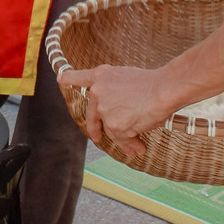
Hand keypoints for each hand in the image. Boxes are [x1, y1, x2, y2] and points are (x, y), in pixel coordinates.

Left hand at [57, 64, 173, 157]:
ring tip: (136, 145)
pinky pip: (122, 140)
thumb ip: (113, 90)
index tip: (60, 79)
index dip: (68, 78)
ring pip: (111, 130)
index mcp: (101, 76)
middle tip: (96, 136)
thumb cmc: (152, 82)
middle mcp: (97, 92)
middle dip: (95, 128)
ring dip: (123, 139)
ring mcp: (105, 110)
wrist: (163, 89)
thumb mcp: (125, 77)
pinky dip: (130, 145)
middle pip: (93, 116)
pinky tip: (138, 148)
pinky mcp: (114, 126)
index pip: (78, 77)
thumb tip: (113, 109)